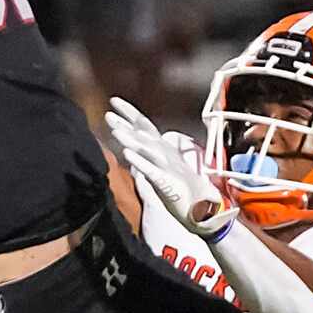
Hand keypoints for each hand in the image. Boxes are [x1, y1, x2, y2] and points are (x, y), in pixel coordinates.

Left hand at [105, 97, 233, 237]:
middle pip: (145, 133)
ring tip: (115, 131)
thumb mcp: (162, 168)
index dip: (130, 113)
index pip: (146, 126)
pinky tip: (127, 154)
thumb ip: (147, 156)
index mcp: (164, 149)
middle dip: (127, 121)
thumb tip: (129, 146)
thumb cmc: (182, 189)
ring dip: (131, 139)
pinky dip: (140, 162)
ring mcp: (168, 167)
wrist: (203, 210)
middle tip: (109, 110)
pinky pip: (152, 171)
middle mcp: (167, 154)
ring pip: (148, 149)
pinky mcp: (168, 183)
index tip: (114, 101)